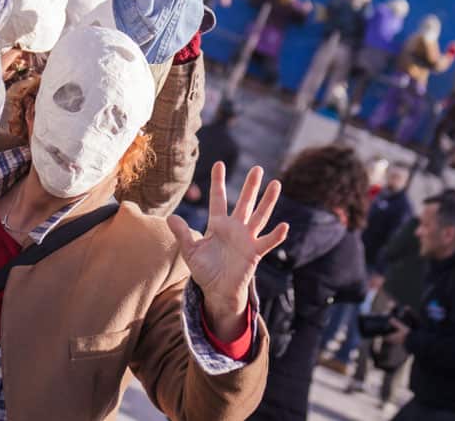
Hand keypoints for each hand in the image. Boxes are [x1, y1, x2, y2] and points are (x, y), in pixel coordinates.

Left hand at [167, 163, 287, 339]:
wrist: (217, 291)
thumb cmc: (205, 270)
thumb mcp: (190, 251)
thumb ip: (183, 234)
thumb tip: (170, 217)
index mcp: (218, 224)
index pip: (218, 199)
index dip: (218, 182)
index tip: (219, 164)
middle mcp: (235, 228)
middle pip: (244, 202)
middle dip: (251, 186)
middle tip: (257, 168)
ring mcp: (246, 239)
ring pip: (260, 216)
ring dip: (268, 201)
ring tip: (276, 184)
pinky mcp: (254, 253)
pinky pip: (267, 242)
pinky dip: (276, 235)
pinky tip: (284, 226)